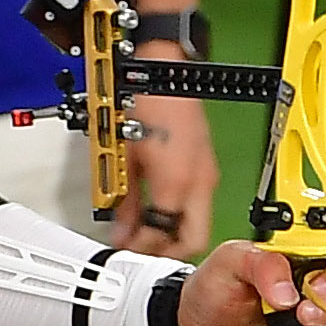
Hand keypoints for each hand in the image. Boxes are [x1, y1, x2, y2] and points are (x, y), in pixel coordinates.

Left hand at [114, 83, 217, 259]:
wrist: (165, 72)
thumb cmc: (145, 102)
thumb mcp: (124, 157)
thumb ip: (124, 200)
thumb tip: (119, 228)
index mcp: (177, 183)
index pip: (164, 236)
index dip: (142, 250)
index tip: (126, 251)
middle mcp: (199, 182)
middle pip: (194, 240)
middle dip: (167, 252)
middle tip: (141, 251)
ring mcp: (207, 174)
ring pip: (199, 224)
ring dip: (173, 234)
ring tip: (145, 233)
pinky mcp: (206, 166)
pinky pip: (198, 203)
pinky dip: (179, 214)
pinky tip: (159, 210)